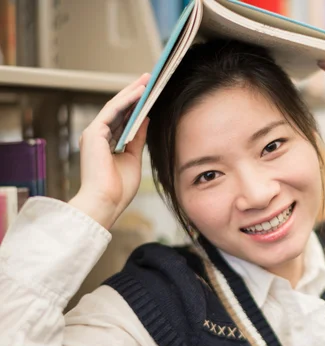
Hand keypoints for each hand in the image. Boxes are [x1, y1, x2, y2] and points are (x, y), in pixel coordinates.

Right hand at [69, 74, 149, 229]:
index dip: (134, 105)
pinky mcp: (93, 133)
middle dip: (133, 94)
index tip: (148, 94)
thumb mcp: (133, 158)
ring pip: (115, 107)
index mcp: (105, 145)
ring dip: (131, 92)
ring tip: (146, 80)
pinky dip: (126, 100)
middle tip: (148, 79)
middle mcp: (97, 137)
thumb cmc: (118, 190)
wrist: (106, 203)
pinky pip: (112, 111)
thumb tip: (145, 119)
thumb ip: (137, 138)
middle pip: (118, 110)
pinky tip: (139, 92)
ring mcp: (93, 134)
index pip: (121, 119)